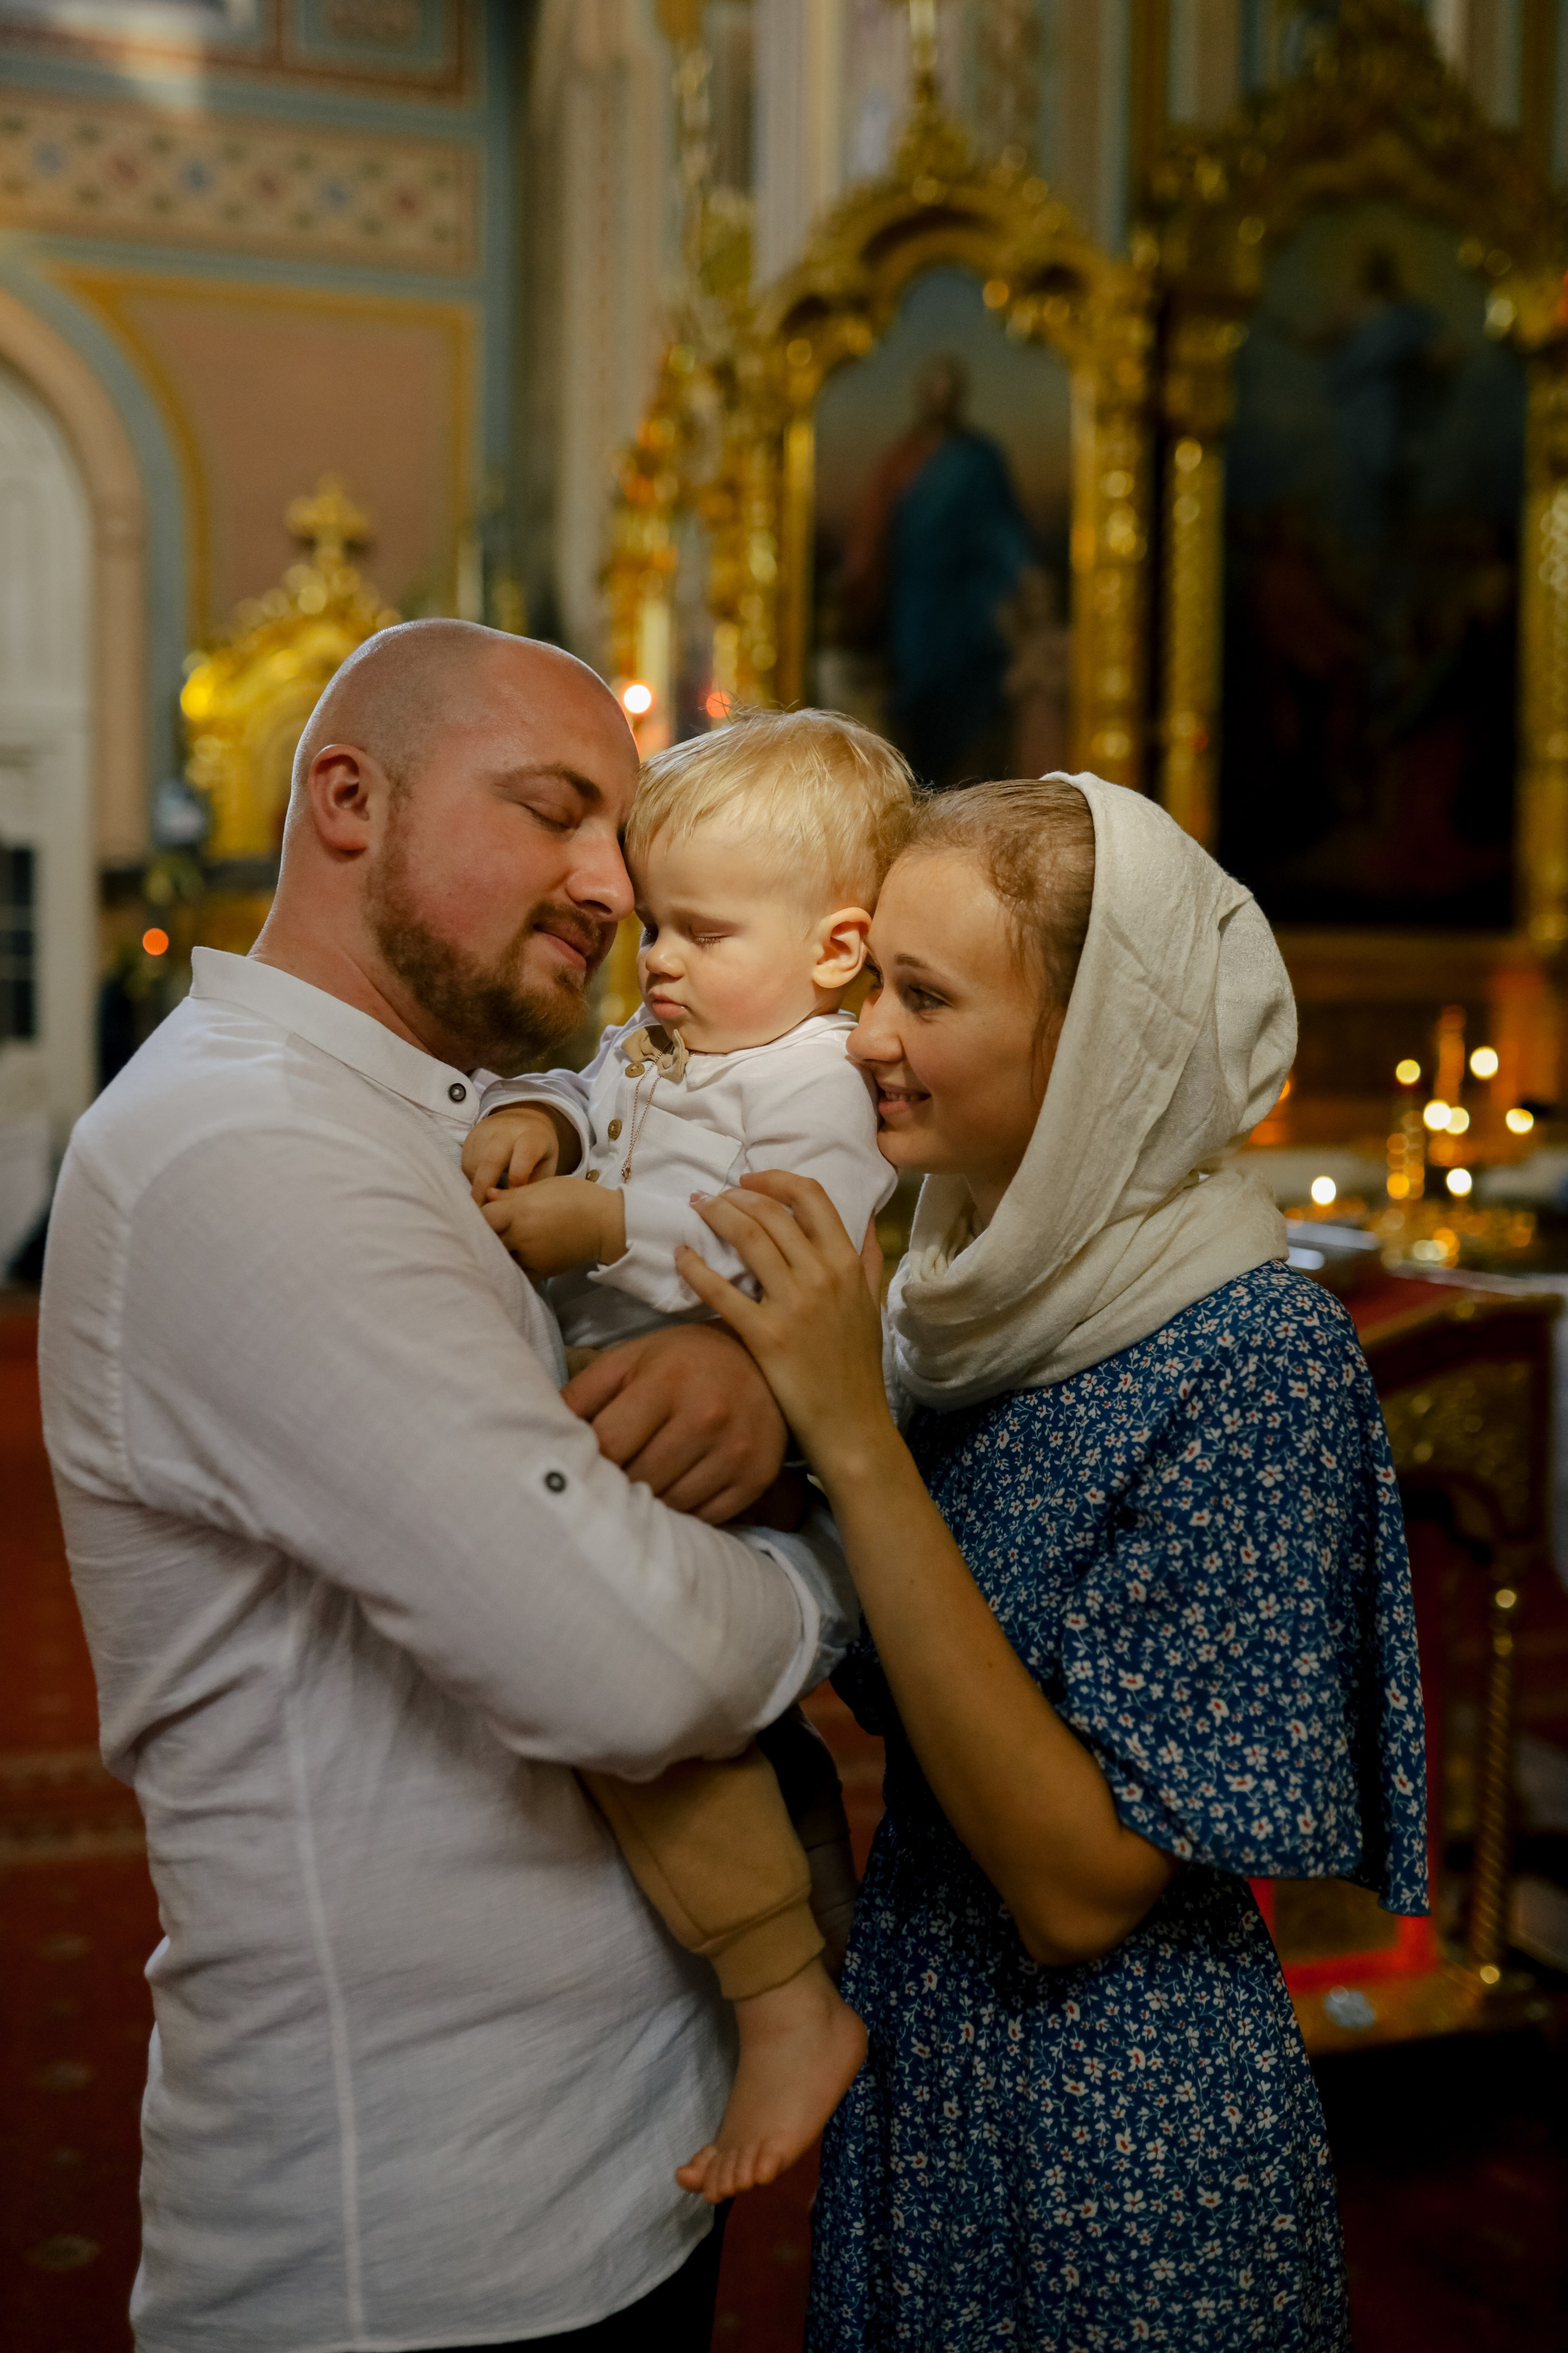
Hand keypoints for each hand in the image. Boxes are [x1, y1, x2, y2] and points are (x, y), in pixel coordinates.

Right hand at [463, 1104, 578, 1203]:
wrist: (521, 1118)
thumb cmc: (537, 1149)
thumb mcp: (546, 1163)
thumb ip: (534, 1184)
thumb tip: (516, 1209)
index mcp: (532, 1136)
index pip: (524, 1155)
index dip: (517, 1179)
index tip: (512, 1202)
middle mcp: (506, 1131)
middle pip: (491, 1160)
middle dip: (485, 1189)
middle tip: (482, 1213)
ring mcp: (484, 1133)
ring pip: (474, 1165)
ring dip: (476, 1188)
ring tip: (482, 1207)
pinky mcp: (469, 1139)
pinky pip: (465, 1165)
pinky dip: (471, 1182)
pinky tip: (479, 1192)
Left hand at [482, 1175, 625, 1275]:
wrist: (606, 1223)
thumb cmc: (576, 1197)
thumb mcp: (543, 1186)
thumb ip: (511, 1194)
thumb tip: (486, 1195)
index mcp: (519, 1211)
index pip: (482, 1216)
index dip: (479, 1214)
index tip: (482, 1211)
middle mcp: (520, 1236)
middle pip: (488, 1239)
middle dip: (486, 1233)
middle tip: (488, 1227)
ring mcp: (529, 1257)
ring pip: (501, 1256)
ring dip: (500, 1249)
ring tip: (505, 1240)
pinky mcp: (540, 1271)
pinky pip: (518, 1270)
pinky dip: (515, 1264)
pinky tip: (520, 1253)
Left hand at [563, 1323, 788, 1522]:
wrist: (759, 1360)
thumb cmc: (680, 1361)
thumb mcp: (628, 1360)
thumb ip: (582, 1393)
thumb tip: (540, 1434)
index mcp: (666, 1382)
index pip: (610, 1445)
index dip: (587, 1463)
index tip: (578, 1468)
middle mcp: (706, 1416)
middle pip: (639, 1479)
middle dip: (616, 1486)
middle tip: (604, 1486)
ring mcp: (735, 1450)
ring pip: (672, 1504)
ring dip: (648, 1504)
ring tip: (637, 1491)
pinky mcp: (756, 1476)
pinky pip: (706, 1516)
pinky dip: (684, 1513)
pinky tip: (673, 1494)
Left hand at [676, 1174, 893, 1479]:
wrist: (851, 1426)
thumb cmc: (858, 1367)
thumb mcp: (871, 1305)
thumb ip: (868, 1261)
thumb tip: (868, 1224)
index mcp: (846, 1264)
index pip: (811, 1197)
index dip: (775, 1179)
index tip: (750, 1179)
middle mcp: (822, 1276)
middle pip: (771, 1212)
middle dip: (735, 1195)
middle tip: (712, 1196)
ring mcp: (794, 1304)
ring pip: (747, 1238)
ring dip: (716, 1215)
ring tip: (696, 1210)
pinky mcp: (766, 1336)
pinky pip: (722, 1291)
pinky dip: (696, 1268)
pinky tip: (681, 1256)